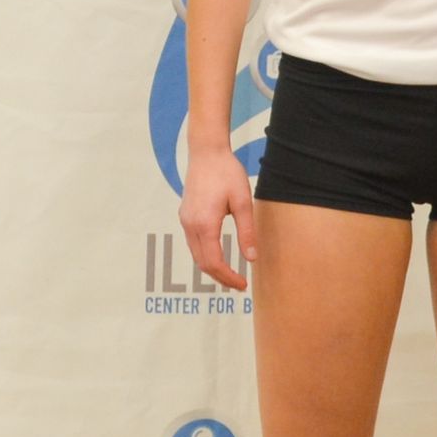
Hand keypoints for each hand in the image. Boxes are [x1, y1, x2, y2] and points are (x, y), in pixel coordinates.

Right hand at [179, 146, 256, 291]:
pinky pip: (193, 243)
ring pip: (196, 255)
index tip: (243, 284)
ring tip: (230, 274)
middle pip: (203, 263)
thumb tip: (251, 258)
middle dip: (220, 277)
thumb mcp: (243, 202)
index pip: (214, 262)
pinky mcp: (185, 216)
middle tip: (239, 284)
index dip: (228, 277)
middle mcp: (190, 225)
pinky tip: (219, 255)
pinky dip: (205, 255)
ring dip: (212, 268)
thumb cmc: (227, 173)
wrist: (206, 152)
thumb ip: (247, 232)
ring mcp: (185, 220)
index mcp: (205, 224)